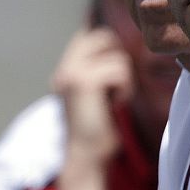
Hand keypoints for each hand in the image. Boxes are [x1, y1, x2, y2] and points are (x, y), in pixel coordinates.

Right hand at [51, 28, 133, 161]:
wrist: (86, 155)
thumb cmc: (98, 129)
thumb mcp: (98, 93)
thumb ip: (101, 69)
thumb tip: (122, 47)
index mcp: (65, 70)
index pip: (88, 35)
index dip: (110, 46)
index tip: (116, 75)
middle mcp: (64, 68)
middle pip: (102, 36)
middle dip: (118, 57)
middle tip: (117, 84)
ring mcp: (71, 72)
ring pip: (117, 56)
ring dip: (124, 79)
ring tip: (114, 99)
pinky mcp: (83, 81)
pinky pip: (119, 70)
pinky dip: (125, 88)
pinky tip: (116, 103)